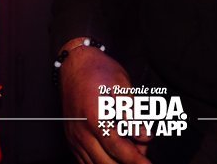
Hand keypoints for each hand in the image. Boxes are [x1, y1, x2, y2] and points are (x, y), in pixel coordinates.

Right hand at [59, 45, 149, 163]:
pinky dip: (100, 163)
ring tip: (131, 153)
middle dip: (127, 163)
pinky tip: (114, 158)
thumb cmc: (99, 70)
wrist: (75, 63)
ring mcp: (73, 137)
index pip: (118, 148)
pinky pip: (84, 161)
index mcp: (94, 117)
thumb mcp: (122, 87)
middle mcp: (81, 131)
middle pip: (106, 162)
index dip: (136, 159)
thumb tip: (145, 136)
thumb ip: (133, 115)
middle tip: (143, 156)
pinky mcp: (71, 139)